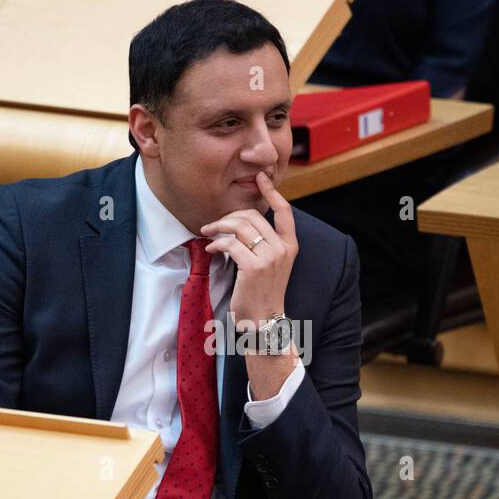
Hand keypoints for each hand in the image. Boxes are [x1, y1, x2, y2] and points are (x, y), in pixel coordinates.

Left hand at [199, 171, 297, 325]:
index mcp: (290, 246)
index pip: (285, 211)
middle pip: (253, 217)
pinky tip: (212, 249)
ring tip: (208, 235)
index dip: (272, 192)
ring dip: (219, 228)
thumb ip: (264, 243)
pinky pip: (230, 244)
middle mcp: (282, 249)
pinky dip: (217, 244)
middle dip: (228, 217)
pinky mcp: (253, 268)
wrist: (263, 320)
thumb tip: (241, 222)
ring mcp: (269, 258)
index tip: (260, 178)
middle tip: (213, 226)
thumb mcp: (271, 264)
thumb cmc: (262, 292)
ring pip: (240, 227)